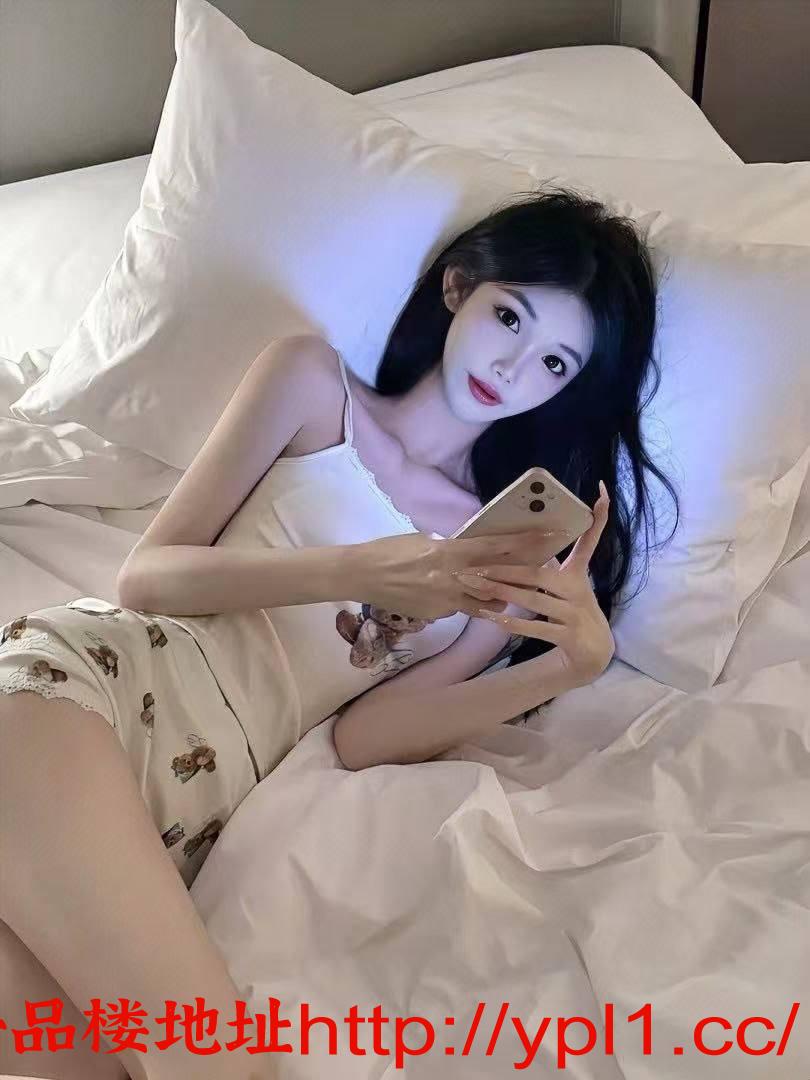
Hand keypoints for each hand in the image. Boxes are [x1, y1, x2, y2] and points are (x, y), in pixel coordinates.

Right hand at [357, 526, 577, 621]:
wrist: (361, 576)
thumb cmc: (389, 550)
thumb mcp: (423, 541)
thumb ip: (450, 548)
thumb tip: (470, 550)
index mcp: (449, 552)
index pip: (496, 546)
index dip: (527, 543)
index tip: (552, 537)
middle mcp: (451, 578)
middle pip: (499, 578)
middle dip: (523, 575)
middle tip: (546, 571)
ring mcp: (445, 601)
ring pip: (484, 602)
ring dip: (498, 596)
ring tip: (508, 590)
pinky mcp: (436, 616)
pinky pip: (459, 609)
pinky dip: (463, 603)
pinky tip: (452, 596)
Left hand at [453, 481, 614, 684]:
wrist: (594, 653)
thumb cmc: (572, 612)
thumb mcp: (568, 586)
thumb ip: (549, 565)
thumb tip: (523, 541)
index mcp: (577, 574)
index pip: (590, 541)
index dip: (598, 518)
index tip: (602, 492)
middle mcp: (578, 591)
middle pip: (540, 574)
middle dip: (505, 570)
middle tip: (475, 567)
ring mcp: (575, 615)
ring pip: (535, 600)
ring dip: (502, 593)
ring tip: (476, 588)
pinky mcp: (569, 637)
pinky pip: (537, 629)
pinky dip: (514, 623)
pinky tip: (494, 618)